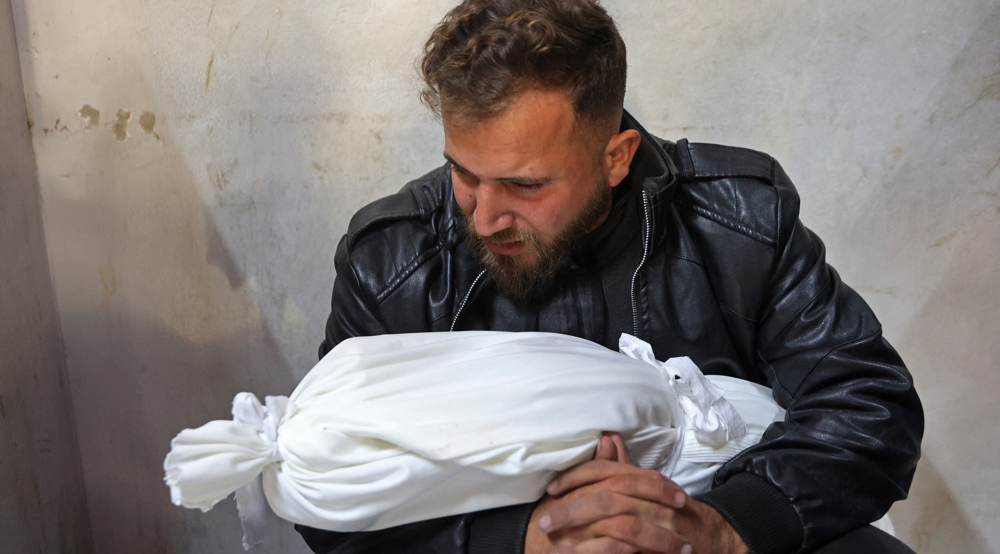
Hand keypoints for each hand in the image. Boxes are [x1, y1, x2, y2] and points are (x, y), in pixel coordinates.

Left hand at [525, 433, 748, 553]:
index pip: (607, 472)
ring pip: (618, 527)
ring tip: (555, 546)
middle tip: (545, 521)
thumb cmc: (674, 512)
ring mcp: (661, 527)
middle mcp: (655, 500)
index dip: (577, 478)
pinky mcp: (663, 547)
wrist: (713, 539)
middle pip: (608, 498)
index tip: (552, 489)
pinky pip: (628, 551)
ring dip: (583, 537)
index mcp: (646, 482)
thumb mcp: (649, 487)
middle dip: (573, 508)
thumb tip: (608, 437)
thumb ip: (626, 467)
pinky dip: (601, 553)